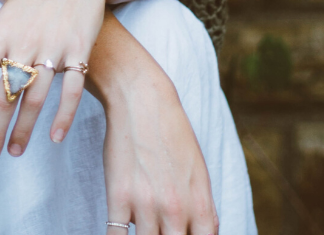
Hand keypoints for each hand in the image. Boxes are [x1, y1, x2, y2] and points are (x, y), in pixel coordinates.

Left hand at [0, 0, 114, 160]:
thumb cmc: (31, 1)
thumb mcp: (0, 24)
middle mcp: (22, 42)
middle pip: (4, 95)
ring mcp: (52, 46)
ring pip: (34, 97)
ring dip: (23, 129)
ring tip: (15, 152)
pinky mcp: (79, 48)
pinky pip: (71, 89)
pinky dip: (63, 115)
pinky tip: (55, 137)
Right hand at [95, 22, 218, 234]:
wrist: (143, 101)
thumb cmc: (171, 133)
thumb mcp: (198, 171)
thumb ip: (201, 207)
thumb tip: (203, 231)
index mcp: (200, 205)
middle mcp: (176, 210)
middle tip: (159, 230)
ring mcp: (146, 205)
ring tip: (142, 225)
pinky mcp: (119, 197)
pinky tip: (120, 231)